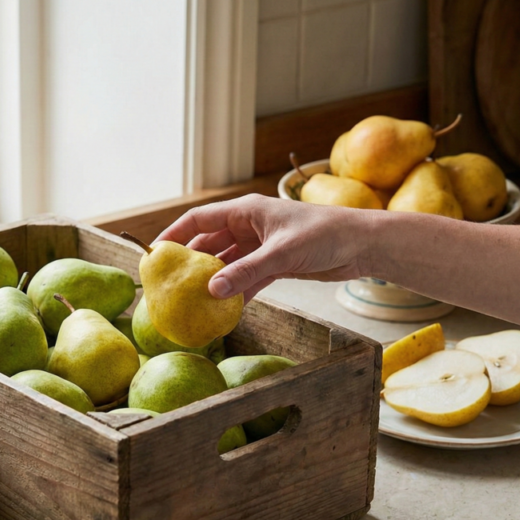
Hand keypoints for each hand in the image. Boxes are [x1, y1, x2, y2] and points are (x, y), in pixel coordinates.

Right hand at [155, 194, 371, 300]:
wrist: (363, 244)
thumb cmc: (326, 234)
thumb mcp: (282, 253)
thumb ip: (246, 272)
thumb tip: (211, 291)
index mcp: (246, 210)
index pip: (199, 219)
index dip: (175, 234)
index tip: (156, 253)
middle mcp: (249, 225)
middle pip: (210, 243)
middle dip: (191, 263)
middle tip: (171, 285)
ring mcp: (261, 246)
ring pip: (227, 263)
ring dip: (214, 280)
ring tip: (193, 301)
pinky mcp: (275, 263)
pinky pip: (246, 278)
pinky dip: (236, 291)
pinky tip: (224, 309)